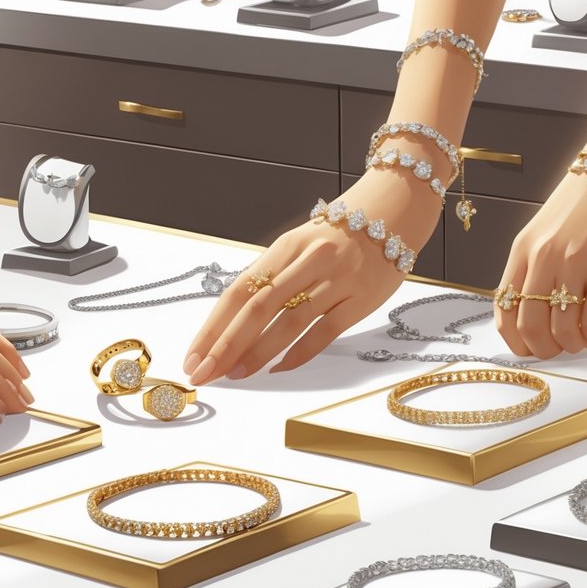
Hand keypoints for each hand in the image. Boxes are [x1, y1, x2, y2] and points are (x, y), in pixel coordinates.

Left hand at [182, 172, 439, 382]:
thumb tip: (231, 322)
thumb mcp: (297, 245)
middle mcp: (307, 261)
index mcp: (283, 247)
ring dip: (258, 352)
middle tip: (205, 373)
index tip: (193, 355)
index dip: (212, 327)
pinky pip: (324, 332)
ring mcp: (335, 280)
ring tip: (235, 374)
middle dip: (226, 345)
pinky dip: (299, 353)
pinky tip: (278, 369)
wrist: (392, 212)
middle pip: (257, 309)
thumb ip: (270, 279)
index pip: (238, 291)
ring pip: (289, 322)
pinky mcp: (361, 299)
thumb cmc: (337, 234)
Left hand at [495, 173, 586, 357]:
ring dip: (572, 345)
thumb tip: (526, 311)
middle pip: (531, 324)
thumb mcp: (536, 236)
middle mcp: (542, 260)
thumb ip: (528, 269)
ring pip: (563, 326)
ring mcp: (573, 264)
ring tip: (579, 344)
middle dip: (543, 348)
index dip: (513, 338)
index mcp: (520, 254)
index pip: (504, 308)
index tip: (526, 348)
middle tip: (556, 351)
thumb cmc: (573, 209)